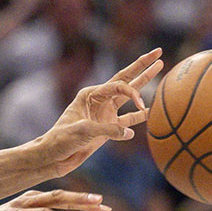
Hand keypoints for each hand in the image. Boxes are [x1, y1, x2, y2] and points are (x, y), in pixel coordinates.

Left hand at [36, 49, 162, 175]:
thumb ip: (108, 130)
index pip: (118, 85)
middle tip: (158, 52)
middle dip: (142, 66)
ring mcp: (104, 114)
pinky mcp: (106, 129)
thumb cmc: (61, 140)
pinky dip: (139, 117)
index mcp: (90, 95)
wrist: (52, 157)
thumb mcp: (83, 131)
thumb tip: (130, 132)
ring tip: (159, 68)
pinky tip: (150, 111)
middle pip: (125, 79)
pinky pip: (127, 120)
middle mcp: (99, 100)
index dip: (133, 92)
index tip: (141, 105)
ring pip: (129, 97)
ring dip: (144, 84)